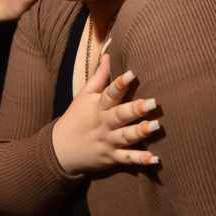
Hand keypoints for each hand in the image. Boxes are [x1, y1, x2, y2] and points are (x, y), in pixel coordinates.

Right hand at [52, 54, 161, 173]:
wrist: (60, 150)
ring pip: (125, 137)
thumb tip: (108, 54)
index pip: (109, 93)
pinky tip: (154, 159)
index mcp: (98, 107)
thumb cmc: (76, 118)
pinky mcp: (112, 158)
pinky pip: (127, 159)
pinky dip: (140, 160)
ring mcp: (108, 142)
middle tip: (152, 103)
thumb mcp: (84, 96)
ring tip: (156, 126)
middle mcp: (104, 124)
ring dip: (140, 132)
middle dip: (135, 109)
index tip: (132, 74)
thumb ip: (99, 77)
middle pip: (120, 115)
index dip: (120, 83)